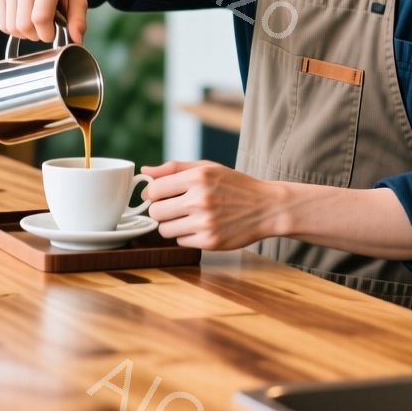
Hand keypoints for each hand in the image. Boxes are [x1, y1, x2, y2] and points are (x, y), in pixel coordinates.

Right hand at [0, 0, 87, 42]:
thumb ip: (79, 20)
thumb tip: (76, 40)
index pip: (40, 18)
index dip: (47, 33)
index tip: (53, 32)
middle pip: (23, 25)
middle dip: (36, 35)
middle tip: (44, 28)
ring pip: (10, 26)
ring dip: (24, 33)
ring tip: (34, 23)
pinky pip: (1, 22)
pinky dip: (12, 28)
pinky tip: (23, 18)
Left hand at [140, 160, 281, 249]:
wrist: (266, 207)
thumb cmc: (235, 185)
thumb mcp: (208, 168)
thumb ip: (175, 168)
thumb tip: (145, 171)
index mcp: (198, 177)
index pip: (154, 189)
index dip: (153, 193)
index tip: (160, 194)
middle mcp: (201, 200)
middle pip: (155, 212)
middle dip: (160, 210)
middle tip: (173, 208)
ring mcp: (205, 223)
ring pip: (165, 230)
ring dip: (172, 225)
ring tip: (188, 217)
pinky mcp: (210, 242)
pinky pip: (180, 242)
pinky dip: (186, 236)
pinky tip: (201, 227)